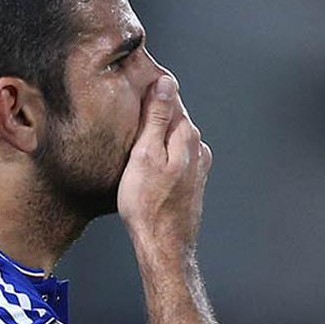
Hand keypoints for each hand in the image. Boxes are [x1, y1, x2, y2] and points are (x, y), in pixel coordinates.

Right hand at [117, 74, 212, 262]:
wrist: (163, 245)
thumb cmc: (148, 205)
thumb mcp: (145, 155)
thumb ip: (156, 118)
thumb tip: (165, 83)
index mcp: (186, 135)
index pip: (170, 97)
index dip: (150, 87)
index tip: (132, 78)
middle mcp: (197, 147)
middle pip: (173, 116)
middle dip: (153, 108)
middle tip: (127, 100)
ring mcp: (197, 165)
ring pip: (173, 136)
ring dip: (156, 130)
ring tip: (132, 129)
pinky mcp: (191, 180)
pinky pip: (174, 153)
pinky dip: (160, 149)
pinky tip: (145, 157)